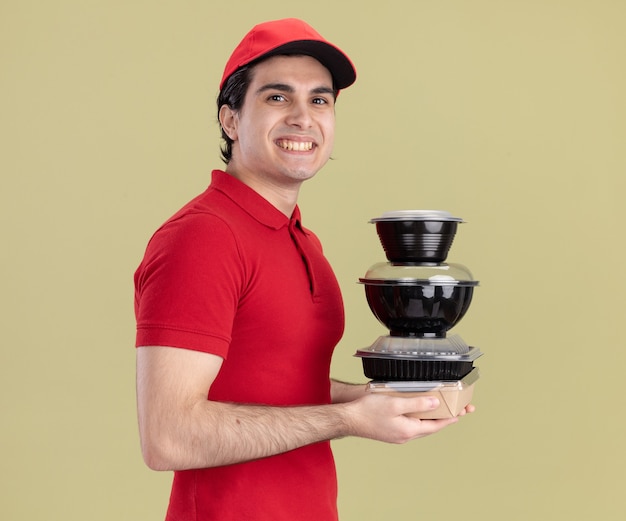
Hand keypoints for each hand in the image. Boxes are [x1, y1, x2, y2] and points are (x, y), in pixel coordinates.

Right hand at [342, 393, 473, 443]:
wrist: (349, 419)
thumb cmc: (368, 410)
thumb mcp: (396, 402)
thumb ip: (417, 403)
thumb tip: (436, 404)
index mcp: (408, 430)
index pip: (435, 425)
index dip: (449, 418)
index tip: (461, 414)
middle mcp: (405, 436)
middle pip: (429, 428)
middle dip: (443, 419)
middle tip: (454, 412)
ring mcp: (397, 436)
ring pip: (420, 428)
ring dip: (430, 420)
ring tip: (438, 411)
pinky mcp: (390, 433)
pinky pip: (410, 427)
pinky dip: (418, 420)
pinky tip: (416, 413)